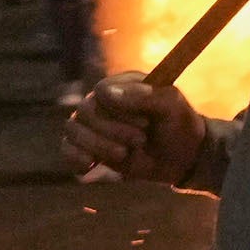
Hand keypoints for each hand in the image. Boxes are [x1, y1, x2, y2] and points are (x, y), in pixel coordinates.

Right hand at [61, 72, 203, 184]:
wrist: (182, 157)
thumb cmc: (178, 125)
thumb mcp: (171, 106)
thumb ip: (144, 95)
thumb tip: (105, 93)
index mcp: (122, 84)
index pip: (101, 91)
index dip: (118, 109)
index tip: (145, 122)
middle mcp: (103, 101)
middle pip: (85, 111)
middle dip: (111, 130)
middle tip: (140, 141)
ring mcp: (94, 125)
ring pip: (73, 129)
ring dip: (97, 145)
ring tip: (123, 155)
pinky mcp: (89, 147)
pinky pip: (66, 148)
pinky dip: (74, 157)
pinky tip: (90, 165)